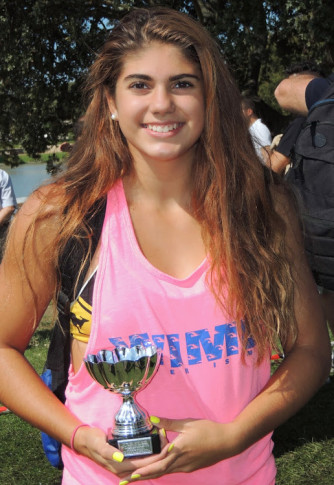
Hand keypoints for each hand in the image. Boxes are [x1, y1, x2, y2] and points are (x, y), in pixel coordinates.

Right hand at [73, 425, 168, 477]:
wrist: (85, 441)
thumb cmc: (93, 442)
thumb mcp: (99, 445)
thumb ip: (109, 452)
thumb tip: (121, 458)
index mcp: (120, 467)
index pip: (143, 465)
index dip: (156, 457)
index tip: (167, 448)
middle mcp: (124, 469)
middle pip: (147, 465)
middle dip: (160, 456)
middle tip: (171, 443)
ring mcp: (125, 466)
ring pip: (146, 463)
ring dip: (157, 454)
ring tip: (168, 443)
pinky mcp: (126, 461)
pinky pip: (142, 460)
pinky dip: (151, 453)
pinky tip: (157, 446)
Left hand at [119, 417, 241, 481]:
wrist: (228, 442)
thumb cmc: (208, 430)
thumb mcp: (187, 423)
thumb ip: (168, 423)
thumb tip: (151, 419)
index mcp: (178, 450)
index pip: (157, 463)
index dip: (143, 471)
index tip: (130, 475)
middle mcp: (180, 463)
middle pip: (157, 472)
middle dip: (140, 476)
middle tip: (124, 481)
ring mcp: (186, 467)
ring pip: (164, 472)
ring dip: (149, 475)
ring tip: (135, 477)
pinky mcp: (190, 467)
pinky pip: (172, 470)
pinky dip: (160, 471)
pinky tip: (155, 469)